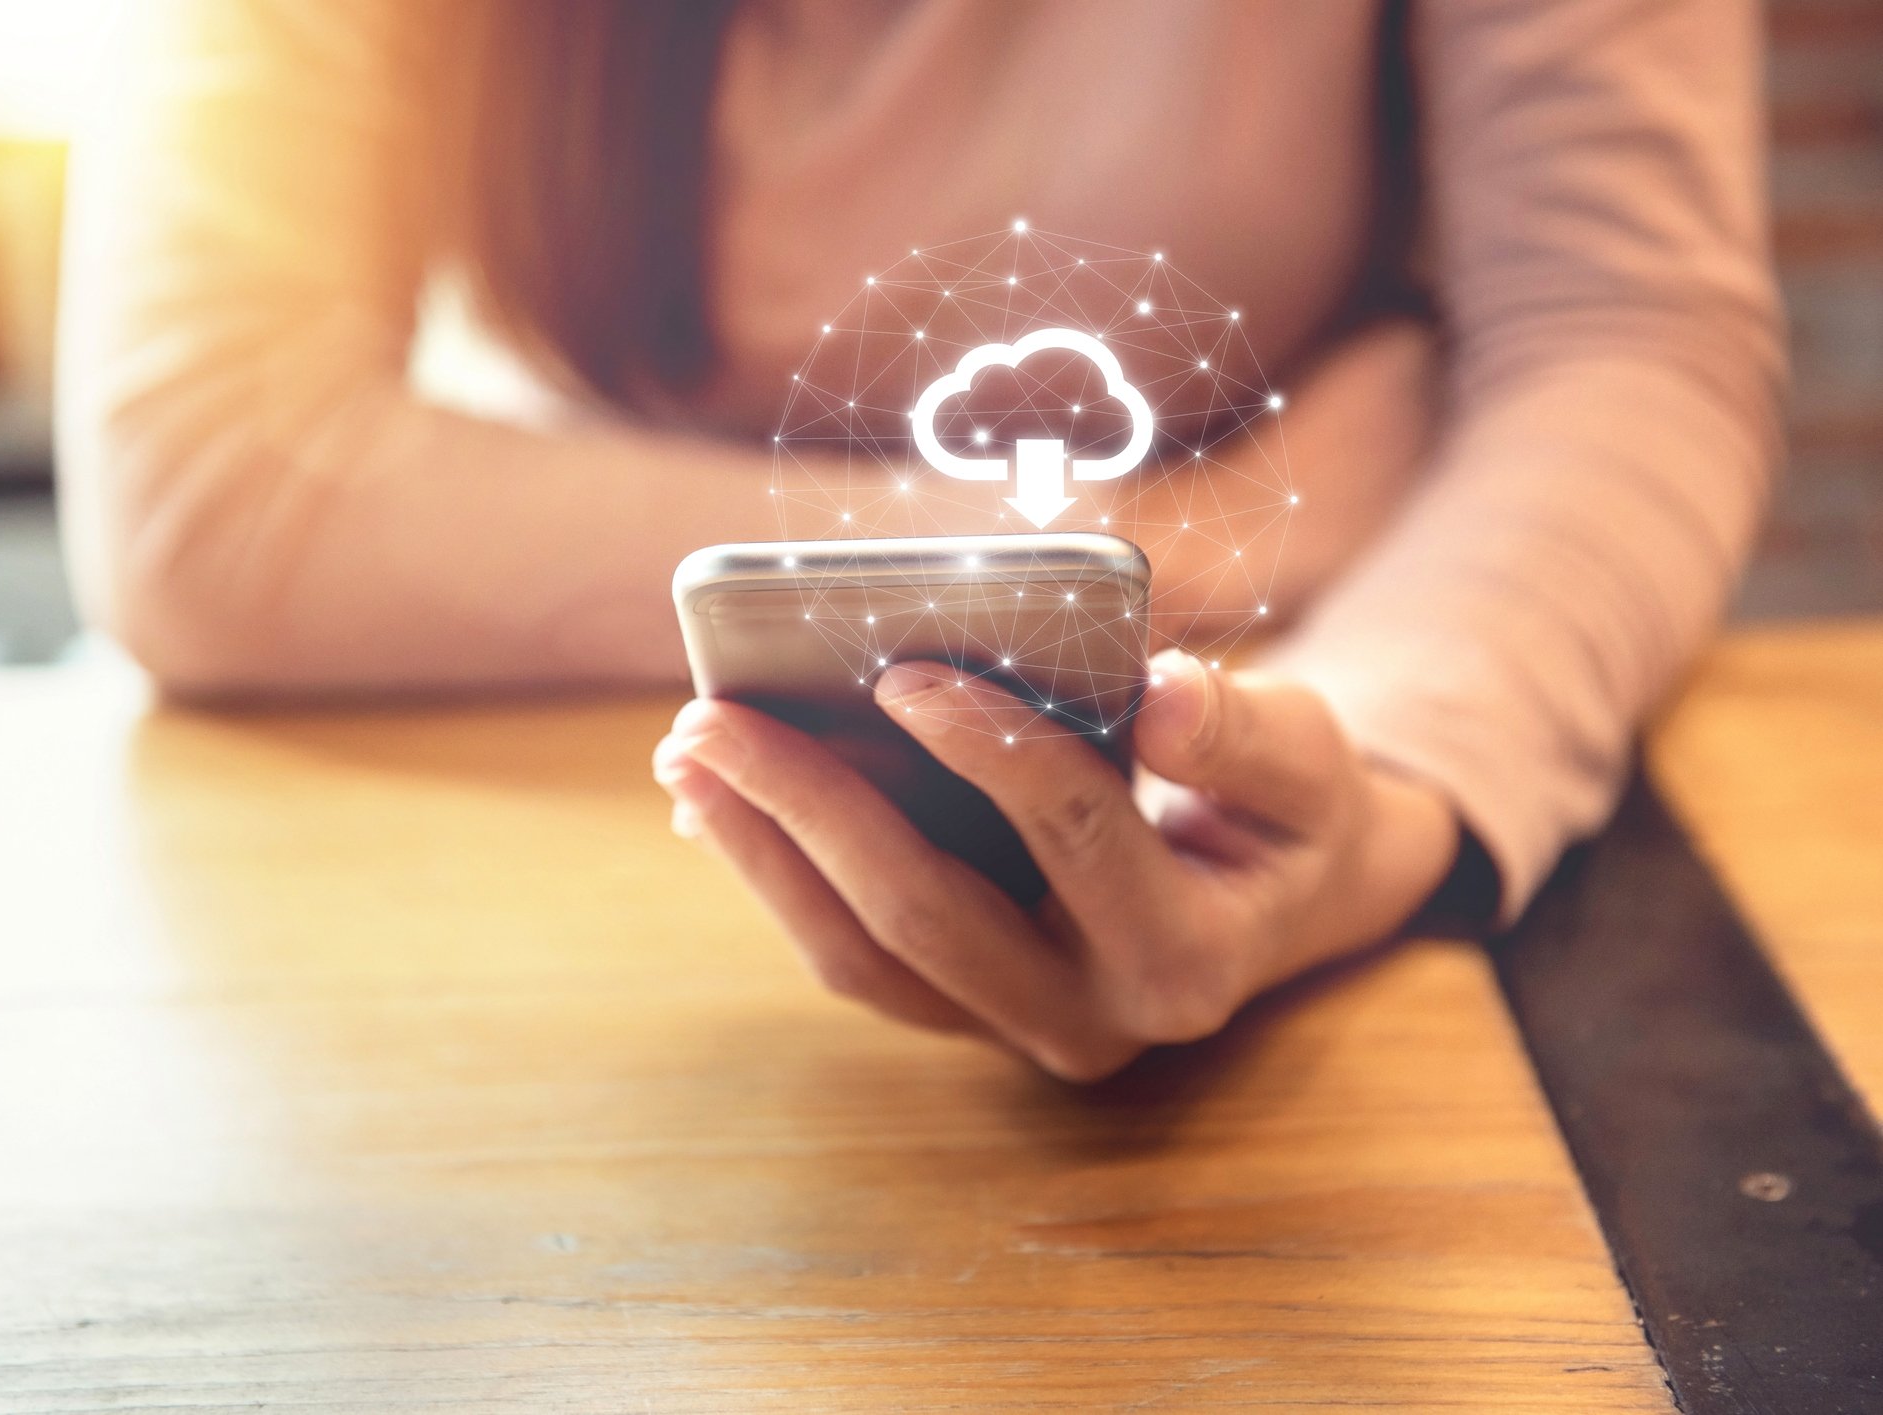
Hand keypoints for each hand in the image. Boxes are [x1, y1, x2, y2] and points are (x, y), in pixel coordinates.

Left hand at [652, 652, 1461, 1080]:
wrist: (1282, 894)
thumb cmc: (1290, 807)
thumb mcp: (1310, 761)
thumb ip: (1248, 734)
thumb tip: (1163, 691)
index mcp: (1187, 958)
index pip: (1072, 836)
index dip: (987, 749)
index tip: (900, 672)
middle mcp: (1092, 1020)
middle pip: (923, 916)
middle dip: (810, 808)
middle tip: (711, 715)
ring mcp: (1015, 1027)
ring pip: (861, 959)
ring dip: (763, 854)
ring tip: (686, 753)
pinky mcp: (963, 1010)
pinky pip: (852, 955)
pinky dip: (778, 877)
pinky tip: (715, 802)